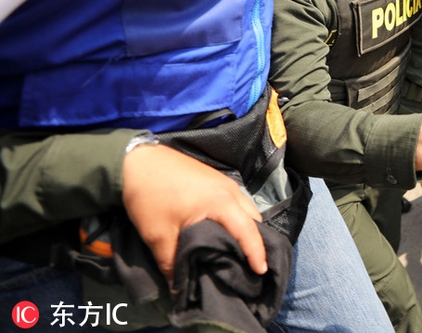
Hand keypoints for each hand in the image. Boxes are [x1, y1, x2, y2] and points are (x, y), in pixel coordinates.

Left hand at [122, 145, 265, 283]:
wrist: (135, 161)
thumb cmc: (150, 196)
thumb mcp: (157, 235)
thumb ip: (170, 262)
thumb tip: (177, 286)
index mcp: (221, 202)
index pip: (248, 230)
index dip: (256, 252)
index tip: (261, 271)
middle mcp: (229, 189)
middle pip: (254, 217)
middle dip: (257, 240)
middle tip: (251, 263)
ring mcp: (223, 181)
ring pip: (246, 207)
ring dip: (247, 227)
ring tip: (240, 248)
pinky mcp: (214, 178)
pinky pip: (236, 200)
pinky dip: (237, 216)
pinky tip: (225, 228)